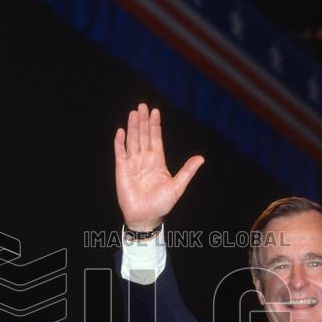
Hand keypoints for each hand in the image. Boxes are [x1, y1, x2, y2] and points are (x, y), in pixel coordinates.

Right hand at [114, 103, 203, 230]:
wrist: (146, 216)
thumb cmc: (162, 204)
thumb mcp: (177, 186)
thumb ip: (187, 171)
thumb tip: (201, 158)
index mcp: (157, 162)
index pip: (156, 139)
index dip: (155, 125)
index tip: (155, 111)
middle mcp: (144, 160)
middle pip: (143, 136)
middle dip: (143, 121)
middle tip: (142, 106)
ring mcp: (133, 164)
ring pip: (133, 141)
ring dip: (133, 127)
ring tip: (133, 113)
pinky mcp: (122, 170)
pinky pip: (120, 153)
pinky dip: (120, 142)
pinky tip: (121, 131)